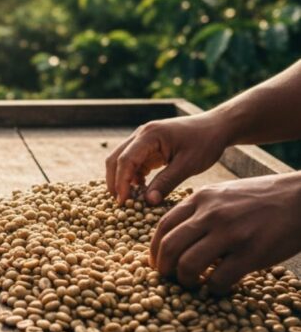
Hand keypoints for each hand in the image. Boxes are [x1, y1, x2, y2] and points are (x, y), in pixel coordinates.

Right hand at [106, 112, 229, 205]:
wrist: (217, 127)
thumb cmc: (205, 142)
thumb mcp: (188, 165)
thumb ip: (167, 182)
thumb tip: (147, 202)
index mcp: (150, 135)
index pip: (126, 160)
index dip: (121, 182)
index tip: (123, 202)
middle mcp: (142, 134)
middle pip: (116, 159)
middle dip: (115, 182)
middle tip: (120, 203)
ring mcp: (143, 139)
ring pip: (121, 161)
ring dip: (122, 180)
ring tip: (131, 199)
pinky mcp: (148, 146)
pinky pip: (132, 162)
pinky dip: (132, 177)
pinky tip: (142, 189)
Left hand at [150, 173, 300, 292]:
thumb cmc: (262, 199)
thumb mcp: (224, 194)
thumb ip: (199, 211)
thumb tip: (175, 238)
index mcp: (201, 199)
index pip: (162, 227)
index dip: (154, 251)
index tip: (157, 264)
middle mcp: (211, 214)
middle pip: (168, 248)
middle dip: (164, 270)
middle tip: (171, 280)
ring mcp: (231, 233)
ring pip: (188, 266)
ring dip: (186, 282)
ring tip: (195, 284)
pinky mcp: (251, 253)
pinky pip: (218, 280)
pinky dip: (214, 290)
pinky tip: (220, 287)